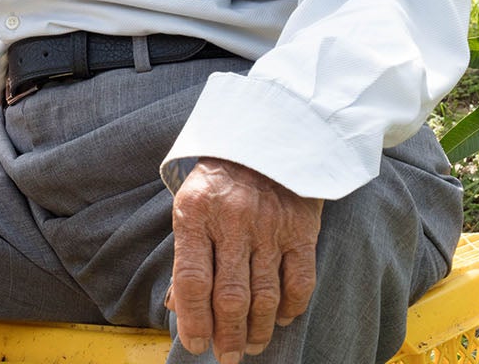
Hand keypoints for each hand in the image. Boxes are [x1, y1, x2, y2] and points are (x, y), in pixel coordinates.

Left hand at [166, 159, 321, 363]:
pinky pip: (299, 280)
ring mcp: (270, 226)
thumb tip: (177, 306)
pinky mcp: (301, 228)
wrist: (264, 135)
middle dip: (226, 335)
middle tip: (226, 356)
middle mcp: (232, 221)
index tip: (195, 345)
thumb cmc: (218, 178)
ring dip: (258, 330)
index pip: (191, 280)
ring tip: (251, 345)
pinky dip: (292, 307)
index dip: (192, 320)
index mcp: (195, 213)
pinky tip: (283, 318)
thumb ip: (185, 254)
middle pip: (229, 296)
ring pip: (265, 296)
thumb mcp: (189, 204)